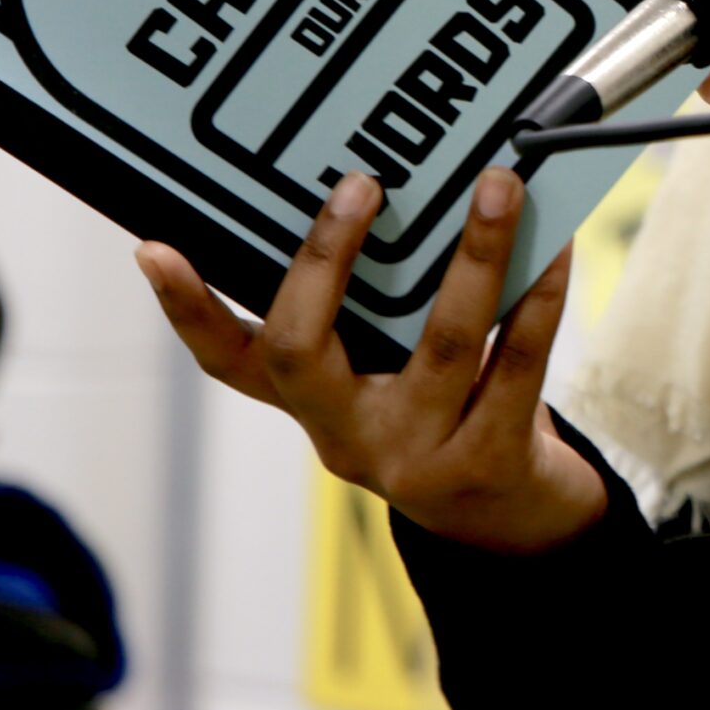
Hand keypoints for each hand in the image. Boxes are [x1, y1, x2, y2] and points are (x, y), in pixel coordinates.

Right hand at [136, 168, 606, 553]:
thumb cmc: (453, 413)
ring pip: (440, 345)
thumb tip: (412, 184)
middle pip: (303, 349)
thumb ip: (386, 304)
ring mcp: (414, 458)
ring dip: (473, 254)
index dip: (187, 308)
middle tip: (359, 182)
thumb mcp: (396, 369)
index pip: (228, 360)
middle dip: (324, 259)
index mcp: (313, 404)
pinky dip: (537, 299)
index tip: (152, 248)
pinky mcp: (488, 466)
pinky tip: (557, 247)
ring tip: (497, 187)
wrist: (517, 527)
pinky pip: (515, 367)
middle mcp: (346, 436)